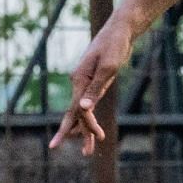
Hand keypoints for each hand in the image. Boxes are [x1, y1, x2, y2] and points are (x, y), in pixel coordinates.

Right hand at [50, 19, 134, 155]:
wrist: (120, 31)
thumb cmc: (115, 46)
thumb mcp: (108, 67)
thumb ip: (95, 88)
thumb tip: (82, 109)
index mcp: (80, 80)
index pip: (79, 109)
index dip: (86, 125)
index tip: (99, 136)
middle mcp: (79, 82)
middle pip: (74, 113)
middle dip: (73, 133)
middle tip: (61, 150)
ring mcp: (86, 82)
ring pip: (82, 111)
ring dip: (84, 131)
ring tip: (88, 152)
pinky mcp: (95, 82)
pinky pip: (89, 104)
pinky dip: (89, 118)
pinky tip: (88, 131)